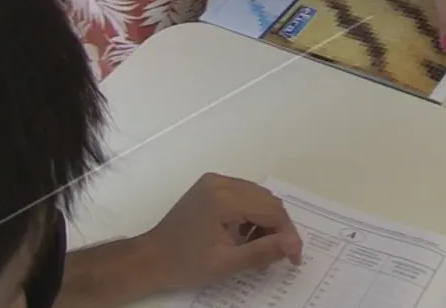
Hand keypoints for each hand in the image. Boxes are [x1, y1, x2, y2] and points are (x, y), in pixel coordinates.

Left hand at [140, 174, 303, 290]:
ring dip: (266, 220)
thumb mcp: (226, 264)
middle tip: (280, 255)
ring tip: (260, 246)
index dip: (287, 235)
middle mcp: (221, 182)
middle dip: (279, 228)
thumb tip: (294, 244)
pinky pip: (244, 194)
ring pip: (258, 196)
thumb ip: (263, 252)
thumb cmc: (186, 264)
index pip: (271, 211)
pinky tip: (245, 234)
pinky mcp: (210, 185)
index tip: (294, 258)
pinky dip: (252, 213)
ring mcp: (214, 181)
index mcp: (224, 199)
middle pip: (267, 201)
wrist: (151, 259)